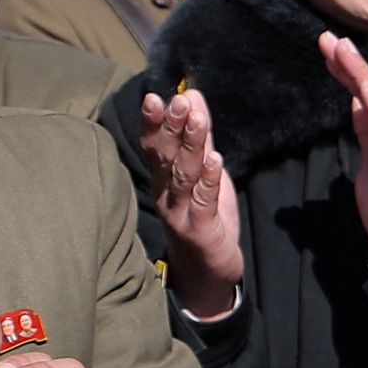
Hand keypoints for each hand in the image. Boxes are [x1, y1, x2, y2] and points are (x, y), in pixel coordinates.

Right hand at [134, 87, 244, 317]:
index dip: (152, 123)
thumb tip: (193, 95)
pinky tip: (216, 159)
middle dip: (172, 128)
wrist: (207, 272)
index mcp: (163, 179)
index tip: (153, 96)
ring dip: (191, 147)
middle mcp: (165, 194)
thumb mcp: (202, 172)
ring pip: (184, 175)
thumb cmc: (203, 218)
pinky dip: (208, 180)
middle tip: (179, 102)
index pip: (152, 146)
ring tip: (198, 121)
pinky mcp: (200, 230)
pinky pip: (203, 202)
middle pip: (165, 157)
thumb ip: (199, 136)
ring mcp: (180, 213)